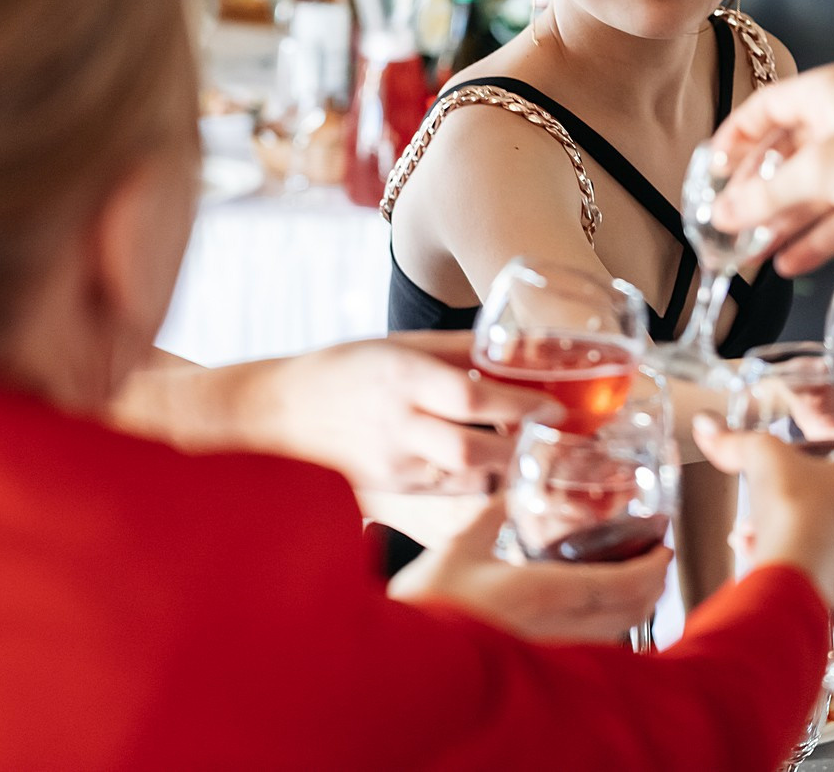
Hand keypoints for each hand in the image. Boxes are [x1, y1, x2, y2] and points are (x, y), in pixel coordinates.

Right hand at [266, 334, 549, 492]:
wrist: (279, 416)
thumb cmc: (344, 370)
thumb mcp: (399, 343)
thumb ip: (458, 349)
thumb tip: (516, 347)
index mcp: (400, 379)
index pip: (469, 398)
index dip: (518, 406)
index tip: (554, 406)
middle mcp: (396, 426)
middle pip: (470, 452)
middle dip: (519, 450)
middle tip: (553, 436)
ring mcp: (393, 466)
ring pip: (466, 480)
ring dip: (505, 468)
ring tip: (533, 449)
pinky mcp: (393, 490)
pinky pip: (450, 490)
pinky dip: (479, 479)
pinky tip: (495, 463)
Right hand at [390, 497, 671, 642]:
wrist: (405, 662)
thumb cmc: (426, 607)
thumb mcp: (458, 549)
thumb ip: (489, 517)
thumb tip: (507, 492)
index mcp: (542, 593)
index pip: (618, 585)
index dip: (649, 569)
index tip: (663, 549)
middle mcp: (554, 629)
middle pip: (626, 613)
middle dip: (652, 588)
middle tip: (658, 562)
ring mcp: (547, 651)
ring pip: (611, 633)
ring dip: (632, 607)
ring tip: (635, 582)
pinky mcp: (534, 663)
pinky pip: (588, 645)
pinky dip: (607, 624)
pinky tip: (596, 611)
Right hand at [695, 415, 833, 608]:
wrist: (791, 572)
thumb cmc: (796, 509)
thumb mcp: (763, 457)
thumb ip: (737, 441)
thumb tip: (707, 425)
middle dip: (833, 507)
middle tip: (800, 497)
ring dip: (808, 534)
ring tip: (764, 526)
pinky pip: (819, 572)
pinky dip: (793, 561)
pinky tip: (756, 550)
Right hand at [709, 64, 833, 274]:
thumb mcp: (820, 170)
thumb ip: (767, 193)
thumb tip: (723, 213)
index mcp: (825, 94)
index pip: (764, 108)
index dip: (734, 138)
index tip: (710, 172)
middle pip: (783, 155)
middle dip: (754, 192)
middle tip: (723, 223)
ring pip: (807, 194)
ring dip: (778, 223)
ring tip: (745, 255)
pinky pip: (833, 220)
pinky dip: (811, 241)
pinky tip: (785, 264)